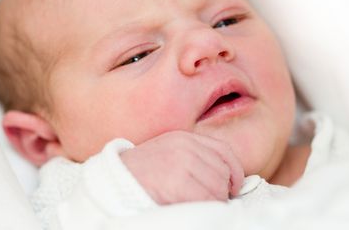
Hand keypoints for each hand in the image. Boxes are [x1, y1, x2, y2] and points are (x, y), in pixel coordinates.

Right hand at [120, 131, 243, 204]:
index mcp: (184, 138)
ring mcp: (181, 163)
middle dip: (220, 192)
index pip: (224, 150)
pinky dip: (205, 210)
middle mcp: (185, 146)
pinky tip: (190, 209)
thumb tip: (227, 180)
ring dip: (211, 203)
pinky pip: (207, 200)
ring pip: (218, 189)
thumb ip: (194, 159)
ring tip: (193, 205)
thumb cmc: (141, 175)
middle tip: (205, 201)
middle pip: (223, 172)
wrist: (113, 183)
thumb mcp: (169, 156)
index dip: (235, 171)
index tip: (234, 186)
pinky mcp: (177, 183)